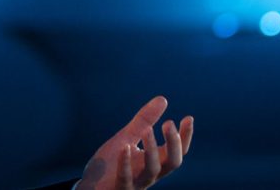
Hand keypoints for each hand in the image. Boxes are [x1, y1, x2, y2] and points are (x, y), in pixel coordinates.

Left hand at [77, 96, 193, 189]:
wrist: (90, 184)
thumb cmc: (111, 163)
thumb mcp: (127, 137)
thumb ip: (144, 121)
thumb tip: (163, 99)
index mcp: (155, 162)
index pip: (177, 151)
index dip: (185, 137)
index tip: (188, 118)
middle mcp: (150, 174)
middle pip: (172, 163)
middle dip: (174, 144)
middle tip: (169, 123)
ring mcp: (136, 183)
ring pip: (152, 171)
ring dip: (152, 150)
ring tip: (148, 130)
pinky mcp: (120, 189)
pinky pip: (125, 178)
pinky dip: (126, 164)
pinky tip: (125, 147)